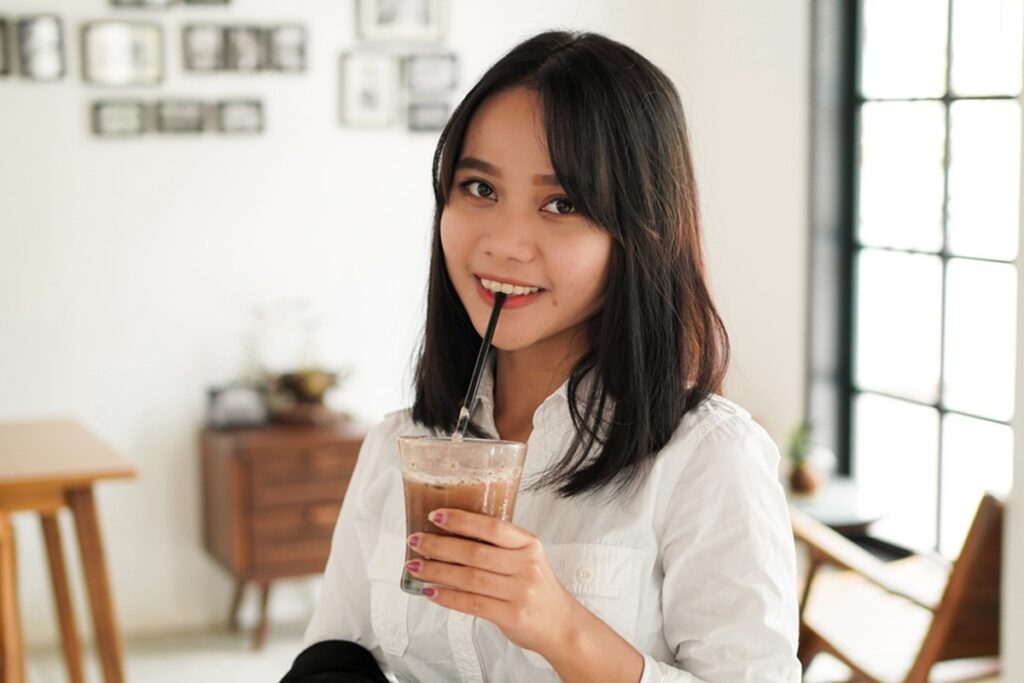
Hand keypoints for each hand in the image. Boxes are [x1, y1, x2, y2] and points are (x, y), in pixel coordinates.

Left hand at [405, 508, 580, 656]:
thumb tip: (452, 535)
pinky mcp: (512, 616)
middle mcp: (526, 566)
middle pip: (475, 553)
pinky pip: (471, 603)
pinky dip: (447, 597)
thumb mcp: (528, 558)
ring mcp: (520, 592)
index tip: (435, 516)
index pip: (492, 526)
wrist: (562, 625)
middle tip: (416, 541)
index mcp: (529, 544)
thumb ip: (499, 547)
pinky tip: (430, 591)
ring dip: (436, 571)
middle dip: (439, 546)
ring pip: (469, 578)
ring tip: (415, 566)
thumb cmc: (538, 589)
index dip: (461, 520)